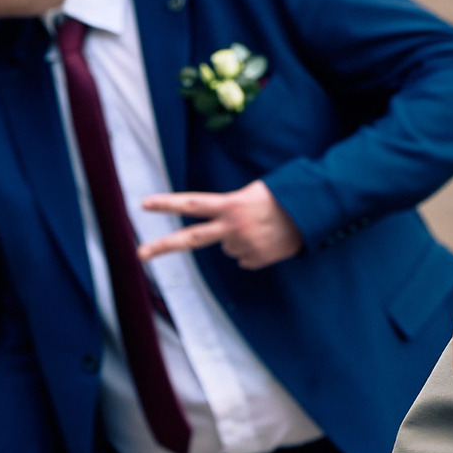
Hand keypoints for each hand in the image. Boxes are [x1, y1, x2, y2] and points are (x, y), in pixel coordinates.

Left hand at [136, 181, 302, 269]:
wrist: (313, 214)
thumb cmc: (282, 197)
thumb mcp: (253, 192)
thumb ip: (230, 208)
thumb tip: (220, 234)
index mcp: (230, 206)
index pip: (192, 204)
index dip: (167, 204)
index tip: (143, 204)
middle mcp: (232, 228)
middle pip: (191, 239)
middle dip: (162, 247)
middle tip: (139, 254)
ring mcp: (243, 246)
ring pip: (227, 248)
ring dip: (239, 240)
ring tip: (261, 228)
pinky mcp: (256, 260)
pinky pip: (245, 259)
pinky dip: (253, 251)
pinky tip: (268, 240)